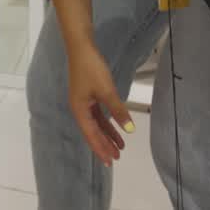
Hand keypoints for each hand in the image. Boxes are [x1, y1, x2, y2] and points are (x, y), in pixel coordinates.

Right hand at [67, 42, 133, 166]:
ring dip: (107, 135)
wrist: (81, 47)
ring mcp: (84, 102)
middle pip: (93, 132)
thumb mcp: (107, 90)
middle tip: (115, 159)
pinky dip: (107, 123)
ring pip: (96, 124)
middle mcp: (80, 109)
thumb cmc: (91, 68)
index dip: (101, 148)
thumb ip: (118, 110)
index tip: (110, 161)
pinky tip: (117, 127)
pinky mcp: (89, 95)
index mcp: (80, 110)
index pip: (91, 135)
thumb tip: (130, 130)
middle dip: (104, 145)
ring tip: (120, 146)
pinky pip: (98, 114)